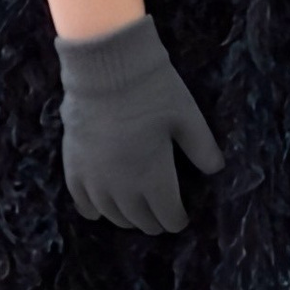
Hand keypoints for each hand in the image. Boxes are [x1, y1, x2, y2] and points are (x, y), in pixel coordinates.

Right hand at [56, 14, 224, 236]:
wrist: (105, 68)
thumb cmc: (152, 91)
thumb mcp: (187, 117)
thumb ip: (202, 148)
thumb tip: (216, 170)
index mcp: (154, 178)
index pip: (168, 217)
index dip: (178, 219)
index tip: (182, 215)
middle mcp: (122, 188)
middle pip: (140, 220)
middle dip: (154, 221)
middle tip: (161, 214)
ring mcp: (95, 179)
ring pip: (111, 215)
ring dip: (126, 218)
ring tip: (134, 213)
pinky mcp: (73, 166)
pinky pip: (81, 201)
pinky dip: (92, 210)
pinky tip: (98, 212)